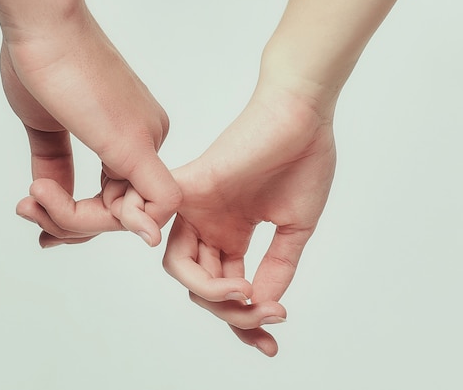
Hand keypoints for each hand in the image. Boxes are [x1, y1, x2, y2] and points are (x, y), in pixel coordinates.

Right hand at [0, 0, 180, 245]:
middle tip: (27, 208)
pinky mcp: (135, 144)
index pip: (115, 199)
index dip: (77, 218)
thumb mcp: (46, 126)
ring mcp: (146, 141)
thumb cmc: (42, 62)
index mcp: (131, 134)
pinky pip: (158, 203)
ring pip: (128, 215)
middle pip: (120, 211)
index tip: (36, 210)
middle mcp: (148, 138)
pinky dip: (128, 224)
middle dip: (70, 224)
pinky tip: (79, 227)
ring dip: (72, 221)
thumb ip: (55, 165)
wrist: (41, 26)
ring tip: (32, 197)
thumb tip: (49, 194)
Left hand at [161, 87, 336, 355]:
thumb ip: (277, 268)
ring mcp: (196, 207)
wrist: (304, 117)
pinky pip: (158, 220)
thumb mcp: (293, 231)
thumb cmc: (302, 162)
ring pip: (179, 266)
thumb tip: (262, 307)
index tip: (270, 344)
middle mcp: (208, 224)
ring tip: (245, 293)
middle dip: (227, 312)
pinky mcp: (190, 186)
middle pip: (198, 284)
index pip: (226, 287)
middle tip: (261, 314)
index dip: (244, 321)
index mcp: (230, 233)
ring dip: (211, 292)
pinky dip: (179, 254)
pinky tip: (220, 284)